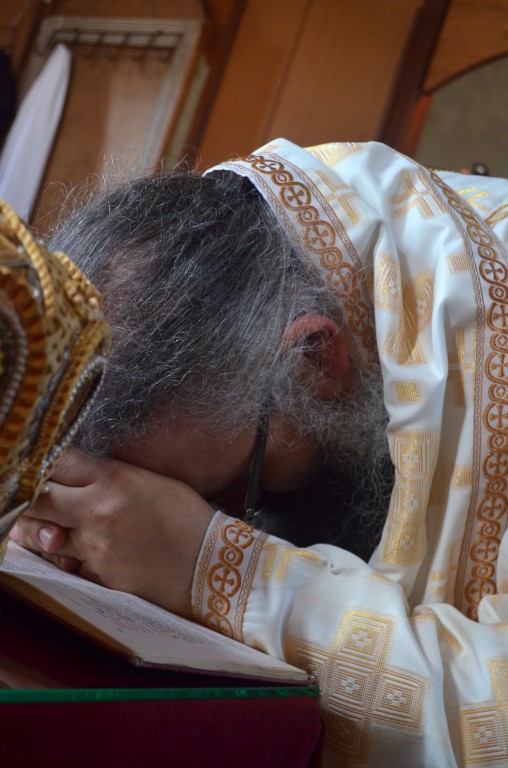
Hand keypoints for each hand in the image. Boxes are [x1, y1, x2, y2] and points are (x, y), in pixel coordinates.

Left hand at [9, 448, 214, 617]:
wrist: (210, 563)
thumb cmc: (186, 517)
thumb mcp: (150, 481)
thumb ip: (108, 475)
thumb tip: (75, 473)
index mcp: (114, 480)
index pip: (58, 461)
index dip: (43, 462)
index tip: (41, 465)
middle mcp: (98, 512)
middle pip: (37, 501)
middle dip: (29, 498)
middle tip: (33, 497)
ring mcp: (95, 548)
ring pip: (45, 538)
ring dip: (43, 532)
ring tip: (54, 528)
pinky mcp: (99, 577)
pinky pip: (68, 566)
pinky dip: (69, 560)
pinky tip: (81, 554)